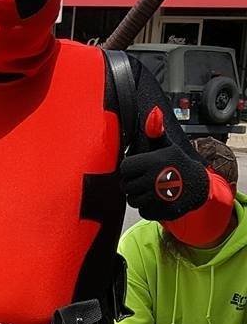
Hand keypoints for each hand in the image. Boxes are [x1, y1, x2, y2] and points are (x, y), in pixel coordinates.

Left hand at [120, 106, 207, 220]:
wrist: (199, 186)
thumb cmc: (177, 164)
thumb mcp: (168, 147)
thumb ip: (155, 133)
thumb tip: (153, 112)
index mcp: (153, 162)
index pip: (124, 168)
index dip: (129, 169)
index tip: (138, 168)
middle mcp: (155, 179)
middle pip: (125, 186)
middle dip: (132, 184)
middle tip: (146, 180)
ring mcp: (159, 197)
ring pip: (132, 200)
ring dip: (138, 196)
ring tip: (151, 189)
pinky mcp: (163, 211)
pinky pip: (142, 211)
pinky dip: (148, 208)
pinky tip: (157, 200)